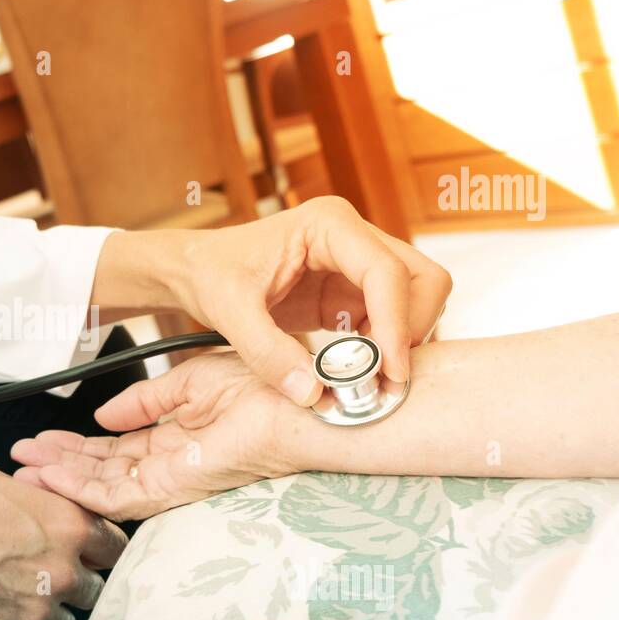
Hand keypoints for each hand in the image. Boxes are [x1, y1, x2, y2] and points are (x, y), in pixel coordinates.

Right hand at [0, 459, 126, 619]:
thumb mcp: (0, 484)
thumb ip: (41, 509)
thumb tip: (51, 520)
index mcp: (67, 526)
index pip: (114, 547)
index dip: (96, 551)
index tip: (82, 555)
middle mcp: (61, 573)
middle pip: (92, 591)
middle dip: (68, 584)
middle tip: (34, 576)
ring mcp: (34, 615)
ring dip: (41, 616)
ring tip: (3, 598)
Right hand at [12, 351, 299, 520]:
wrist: (300, 402)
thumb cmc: (267, 387)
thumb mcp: (191, 381)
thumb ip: (146, 401)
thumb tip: (105, 415)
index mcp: (177, 440)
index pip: (114, 452)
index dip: (75, 448)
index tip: (41, 442)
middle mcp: (171, 464)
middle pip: (102, 472)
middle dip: (58, 466)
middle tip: (20, 461)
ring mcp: (173, 479)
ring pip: (104, 490)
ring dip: (61, 480)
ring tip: (26, 472)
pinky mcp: (178, 487)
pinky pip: (122, 496)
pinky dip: (83, 488)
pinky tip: (55, 478)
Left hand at [93, 197, 450, 403]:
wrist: (196, 270)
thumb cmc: (210, 275)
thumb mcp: (229, 313)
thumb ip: (268, 353)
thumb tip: (314, 394)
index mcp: (329, 225)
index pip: (388, 272)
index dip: (398, 323)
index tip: (390, 372)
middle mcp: (354, 238)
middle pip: (422, 280)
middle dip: (411, 329)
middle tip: (384, 378)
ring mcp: (357, 265)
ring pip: (416, 300)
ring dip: (402, 341)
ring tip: (368, 380)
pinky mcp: (352, 292)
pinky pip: (391, 321)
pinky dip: (385, 349)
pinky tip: (356, 373)